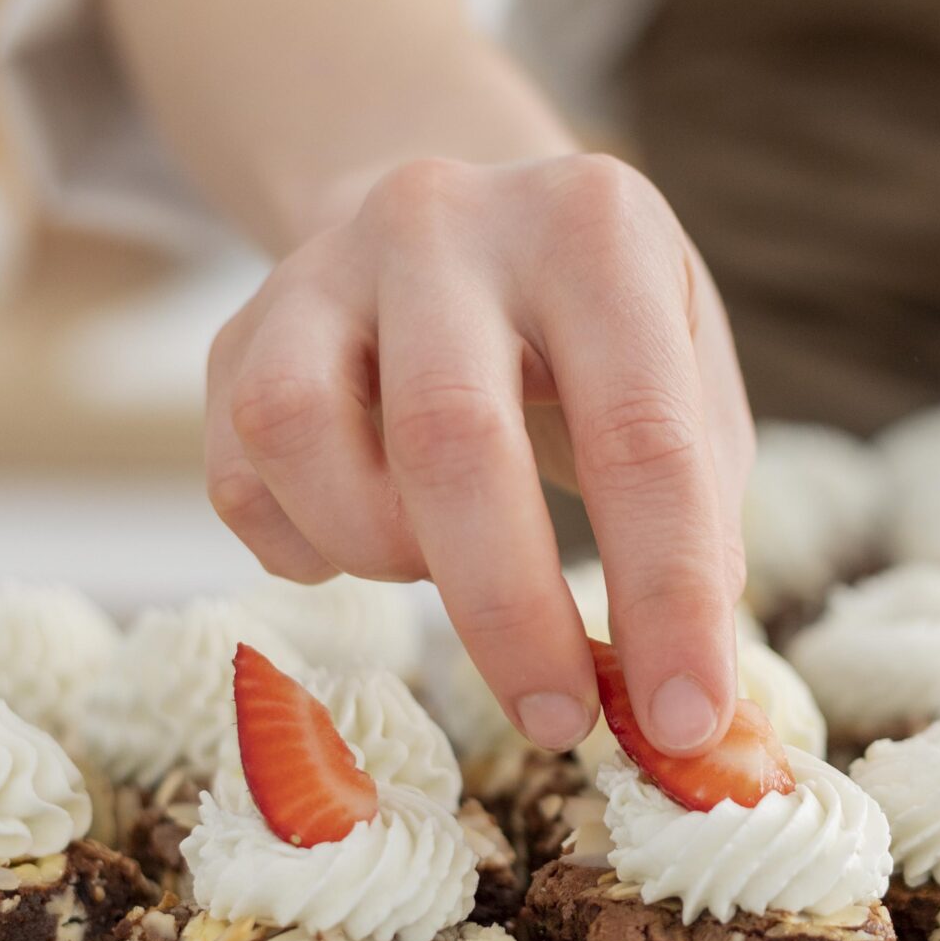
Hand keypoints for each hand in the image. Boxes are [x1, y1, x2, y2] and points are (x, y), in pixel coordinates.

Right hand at [205, 153, 754, 754]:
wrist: (455, 217)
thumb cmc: (598, 333)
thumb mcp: (687, 378)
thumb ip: (700, 519)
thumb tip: (687, 700)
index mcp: (592, 228)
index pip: (641, 432)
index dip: (667, 594)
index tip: (686, 720)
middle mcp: (447, 223)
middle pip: (452, 438)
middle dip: (511, 611)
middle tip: (560, 723)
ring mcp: (324, 267)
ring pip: (305, 440)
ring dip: (386, 554)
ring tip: (450, 566)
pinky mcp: (238, 330)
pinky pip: (239, 476)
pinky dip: (307, 550)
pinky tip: (369, 539)